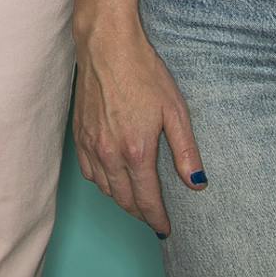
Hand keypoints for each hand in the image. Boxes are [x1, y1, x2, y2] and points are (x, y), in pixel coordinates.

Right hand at [73, 27, 204, 236]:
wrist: (107, 47)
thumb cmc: (144, 73)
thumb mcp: (175, 111)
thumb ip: (186, 152)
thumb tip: (196, 183)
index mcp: (137, 151)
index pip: (147, 199)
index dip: (157, 218)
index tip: (166, 228)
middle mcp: (110, 154)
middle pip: (124, 199)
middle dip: (140, 213)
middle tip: (153, 219)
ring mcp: (91, 144)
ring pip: (104, 188)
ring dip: (121, 200)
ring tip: (135, 202)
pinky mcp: (79, 134)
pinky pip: (88, 171)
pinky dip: (101, 182)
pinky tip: (111, 179)